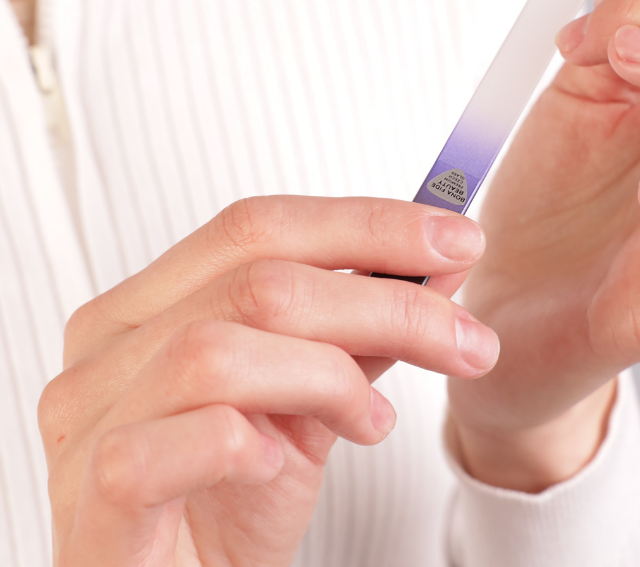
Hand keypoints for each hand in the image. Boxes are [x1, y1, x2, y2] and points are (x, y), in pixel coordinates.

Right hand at [38, 196, 497, 566]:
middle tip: (464, 336)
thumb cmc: (231, 503)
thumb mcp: (307, 399)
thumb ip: (357, 329)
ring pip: (217, 350)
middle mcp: (107, 348)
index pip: (259, 228)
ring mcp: (88, 419)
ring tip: (374, 420)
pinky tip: (281, 464)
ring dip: (329, 376)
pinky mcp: (94, 499)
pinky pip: (173, 441)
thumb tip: (437, 264)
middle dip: (382, 300)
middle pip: (255, 279)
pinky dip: (246, 443)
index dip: (364, 224)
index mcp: (149, 305)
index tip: (452, 237)